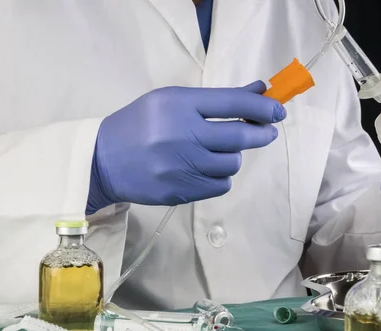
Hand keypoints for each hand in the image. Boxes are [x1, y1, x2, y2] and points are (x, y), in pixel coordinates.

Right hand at [86, 81, 285, 213]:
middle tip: (267, 131)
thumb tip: (261, 90)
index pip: (232, 102)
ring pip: (232, 163)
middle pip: (239, 135)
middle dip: (261, 132)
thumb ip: (217, 98)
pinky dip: (220, 176)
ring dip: (233, 156)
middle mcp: (181, 135)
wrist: (104, 161)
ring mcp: (180, 167)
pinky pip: (220, 185)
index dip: (262, 106)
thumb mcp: (172, 101)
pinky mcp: (180, 191)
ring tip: (219, 151)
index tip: (277, 110)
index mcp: (178, 105)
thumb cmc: (141, 124)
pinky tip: (205, 169)